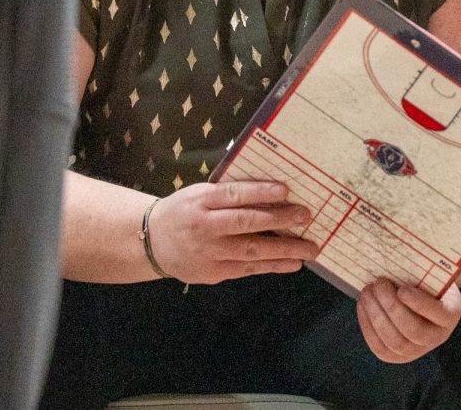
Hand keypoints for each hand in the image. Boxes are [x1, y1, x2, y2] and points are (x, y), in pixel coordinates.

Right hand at [146, 181, 319, 283]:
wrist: (150, 242)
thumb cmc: (183, 210)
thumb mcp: (198, 193)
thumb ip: (225, 192)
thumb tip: (267, 188)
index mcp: (200, 201)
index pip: (234, 194)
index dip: (260, 192)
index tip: (286, 190)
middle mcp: (205, 227)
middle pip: (246, 222)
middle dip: (280, 219)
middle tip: (305, 216)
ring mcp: (209, 253)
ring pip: (251, 251)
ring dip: (284, 250)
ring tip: (309, 248)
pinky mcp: (213, 273)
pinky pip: (247, 269)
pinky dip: (272, 266)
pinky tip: (292, 263)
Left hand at [357, 279, 460, 362]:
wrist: (423, 298)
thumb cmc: (425, 280)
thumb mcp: (431, 274)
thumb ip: (419, 270)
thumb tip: (393, 251)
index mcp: (450, 313)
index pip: (438, 314)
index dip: (418, 303)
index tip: (402, 289)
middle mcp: (438, 337)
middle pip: (413, 330)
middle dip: (391, 307)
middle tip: (378, 283)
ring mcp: (418, 350)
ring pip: (395, 342)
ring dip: (376, 316)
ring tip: (367, 292)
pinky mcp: (398, 356)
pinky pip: (381, 348)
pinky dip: (368, 326)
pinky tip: (363, 306)